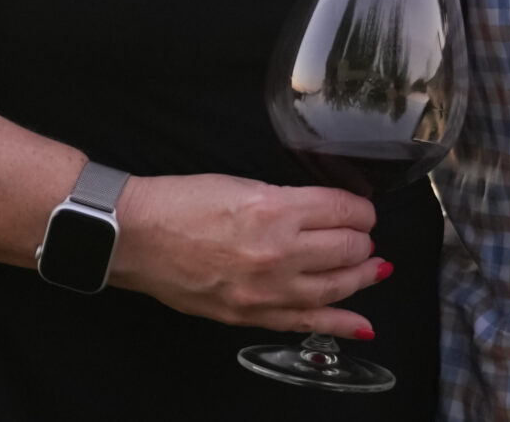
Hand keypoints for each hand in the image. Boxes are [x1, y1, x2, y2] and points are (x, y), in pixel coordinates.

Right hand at [107, 173, 387, 335]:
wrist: (136, 236)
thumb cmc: (183, 202)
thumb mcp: (244, 184)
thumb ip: (289, 201)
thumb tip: (327, 214)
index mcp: (276, 208)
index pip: (343, 210)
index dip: (360, 210)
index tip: (362, 211)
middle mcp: (277, 251)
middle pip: (347, 248)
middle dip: (362, 241)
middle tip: (363, 237)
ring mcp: (265, 289)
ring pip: (335, 287)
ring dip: (361, 277)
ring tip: (374, 269)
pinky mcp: (249, 315)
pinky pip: (306, 322)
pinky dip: (340, 324)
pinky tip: (364, 325)